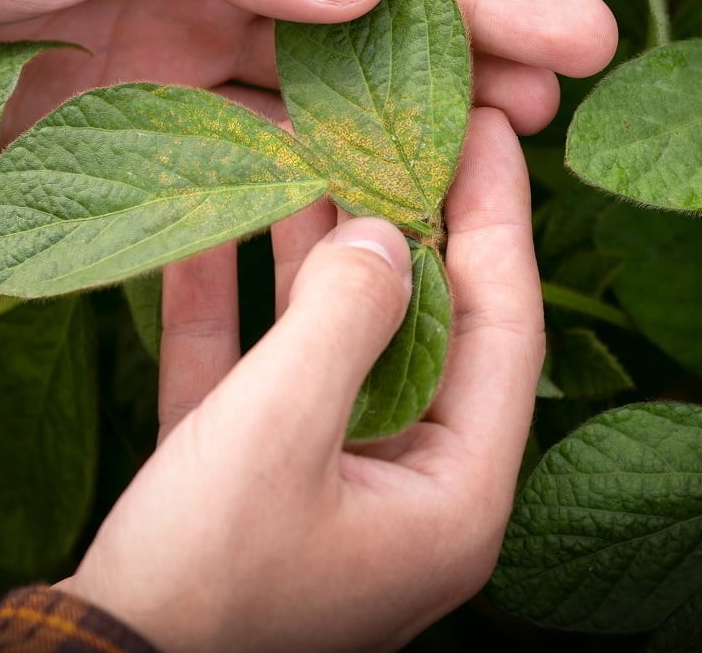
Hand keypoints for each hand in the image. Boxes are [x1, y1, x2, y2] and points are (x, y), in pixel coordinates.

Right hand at [58, 107, 543, 652]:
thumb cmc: (202, 577)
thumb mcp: (276, 430)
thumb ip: (343, 316)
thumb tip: (385, 230)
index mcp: (453, 495)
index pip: (503, 327)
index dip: (495, 215)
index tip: (484, 124)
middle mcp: (405, 490)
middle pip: (419, 325)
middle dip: (393, 221)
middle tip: (386, 124)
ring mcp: (326, 486)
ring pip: (332, 341)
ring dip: (306, 252)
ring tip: (296, 149)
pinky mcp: (248, 484)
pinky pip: (253, 376)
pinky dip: (228, 308)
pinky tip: (197, 229)